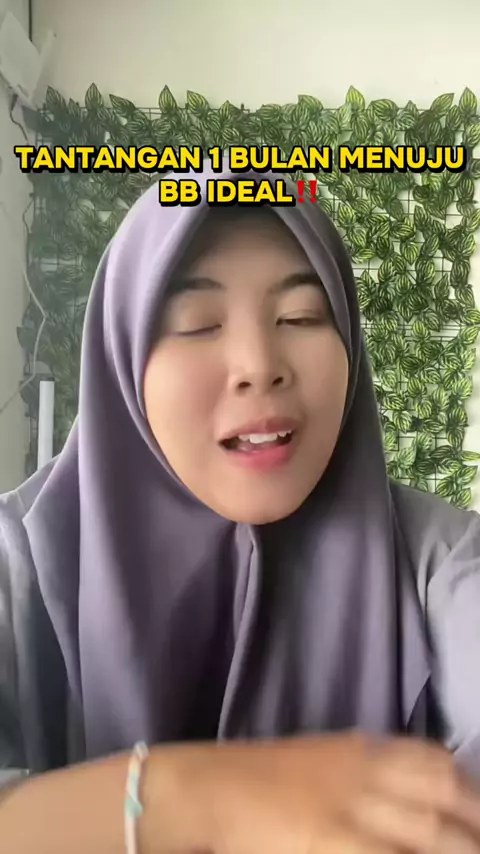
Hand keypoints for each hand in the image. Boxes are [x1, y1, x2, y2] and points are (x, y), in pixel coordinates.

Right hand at [185, 732, 479, 852]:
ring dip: (457, 848)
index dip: (467, 791)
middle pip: (440, 797)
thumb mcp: (324, 760)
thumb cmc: (264, 779)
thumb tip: (416, 794)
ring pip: (426, 831)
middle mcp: (363, 774)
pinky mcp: (328, 842)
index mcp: (360, 751)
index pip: (433, 763)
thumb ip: (368, 770)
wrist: (211, 787)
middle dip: (473, 827)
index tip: (477, 814)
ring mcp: (348, 810)